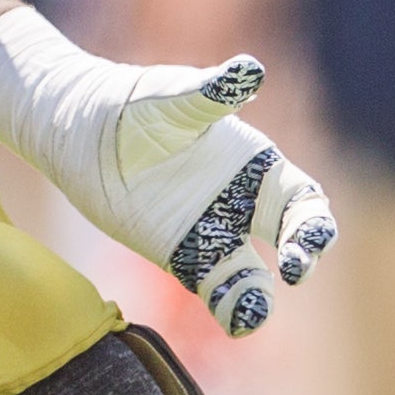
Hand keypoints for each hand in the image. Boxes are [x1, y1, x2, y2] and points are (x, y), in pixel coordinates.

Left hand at [0, 10, 340, 335]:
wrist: (79, 132)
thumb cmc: (133, 103)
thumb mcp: (172, 97)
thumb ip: (210, 94)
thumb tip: (249, 69)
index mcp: (255, 164)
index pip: (303, 199)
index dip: (315, 220)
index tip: (310, 237)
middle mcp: (242, 204)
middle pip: (291, 238)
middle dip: (304, 254)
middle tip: (297, 270)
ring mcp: (213, 234)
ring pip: (253, 276)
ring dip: (261, 297)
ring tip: (252, 314)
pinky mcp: (181, 258)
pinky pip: (216, 289)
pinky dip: (231, 309)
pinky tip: (236, 324)